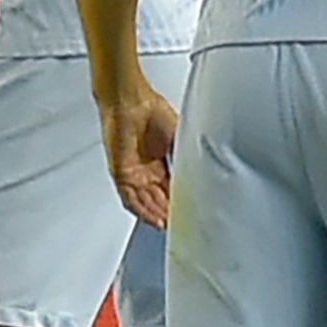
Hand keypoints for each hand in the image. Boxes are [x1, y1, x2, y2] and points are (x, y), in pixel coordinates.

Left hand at [99, 79, 180, 228]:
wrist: (131, 100)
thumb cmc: (152, 109)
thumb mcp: (178, 139)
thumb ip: (186, 158)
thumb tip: (205, 172)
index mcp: (158, 163)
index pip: (171, 190)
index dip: (180, 203)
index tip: (193, 212)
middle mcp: (145, 171)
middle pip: (158, 200)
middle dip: (170, 213)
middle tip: (184, 224)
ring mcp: (132, 174)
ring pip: (144, 203)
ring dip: (157, 216)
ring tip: (171, 226)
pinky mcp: (121, 173)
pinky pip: (129, 198)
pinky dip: (142, 210)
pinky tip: (154, 218)